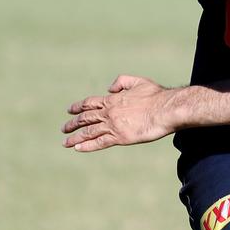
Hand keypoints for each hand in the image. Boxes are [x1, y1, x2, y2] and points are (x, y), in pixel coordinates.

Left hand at [62, 76, 177, 151]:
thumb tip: (109, 88)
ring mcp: (113, 126)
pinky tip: (78, 148)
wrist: (165, 110)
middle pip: (85, 118)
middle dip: (73, 123)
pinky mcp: (119, 138)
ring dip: (75, 137)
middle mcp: (109, 113)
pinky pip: (99, 142)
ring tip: (66, 142)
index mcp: (113, 99)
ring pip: (89, 132)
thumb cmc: (156, 96)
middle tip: (64, 128)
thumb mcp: (138, 81)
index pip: (90, 103)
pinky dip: (87, 146)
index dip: (78, 107)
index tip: (70, 110)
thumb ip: (122, 82)